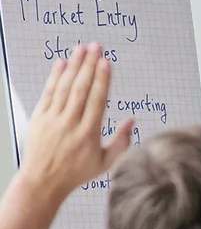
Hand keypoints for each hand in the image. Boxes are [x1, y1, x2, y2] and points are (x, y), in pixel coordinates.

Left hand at [20, 43, 134, 199]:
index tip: (106, 63)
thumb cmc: (75, 173)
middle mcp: (70, 123)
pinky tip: (62, 64)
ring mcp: (53, 119)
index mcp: (89, 134)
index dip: (102, 80)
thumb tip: (131, 121)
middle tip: (96, 47)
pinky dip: (55, 77)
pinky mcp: (40, 117)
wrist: (43, 181)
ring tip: (81, 49)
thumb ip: (121, 142)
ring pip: (65, 87)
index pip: (97, 100)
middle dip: (89, 65)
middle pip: (81, 88)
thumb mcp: (105, 163)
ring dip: (74, 66)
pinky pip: (49, 93)